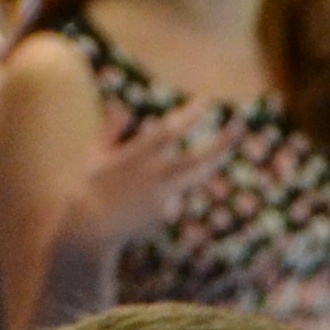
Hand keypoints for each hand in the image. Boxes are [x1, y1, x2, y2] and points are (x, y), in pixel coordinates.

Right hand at [69, 99, 232, 255]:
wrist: (90, 228)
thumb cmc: (91, 186)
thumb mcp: (95, 154)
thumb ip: (110, 130)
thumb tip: (120, 105)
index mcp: (135, 157)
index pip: (168, 132)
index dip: (188, 116)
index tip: (206, 101)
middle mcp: (154, 177)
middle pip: (198, 159)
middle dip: (222, 143)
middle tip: (239, 125)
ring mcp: (164, 197)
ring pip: (196, 175)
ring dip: (214, 157)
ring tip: (225, 138)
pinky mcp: (167, 213)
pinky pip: (176, 193)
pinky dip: (169, 188)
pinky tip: (145, 199)